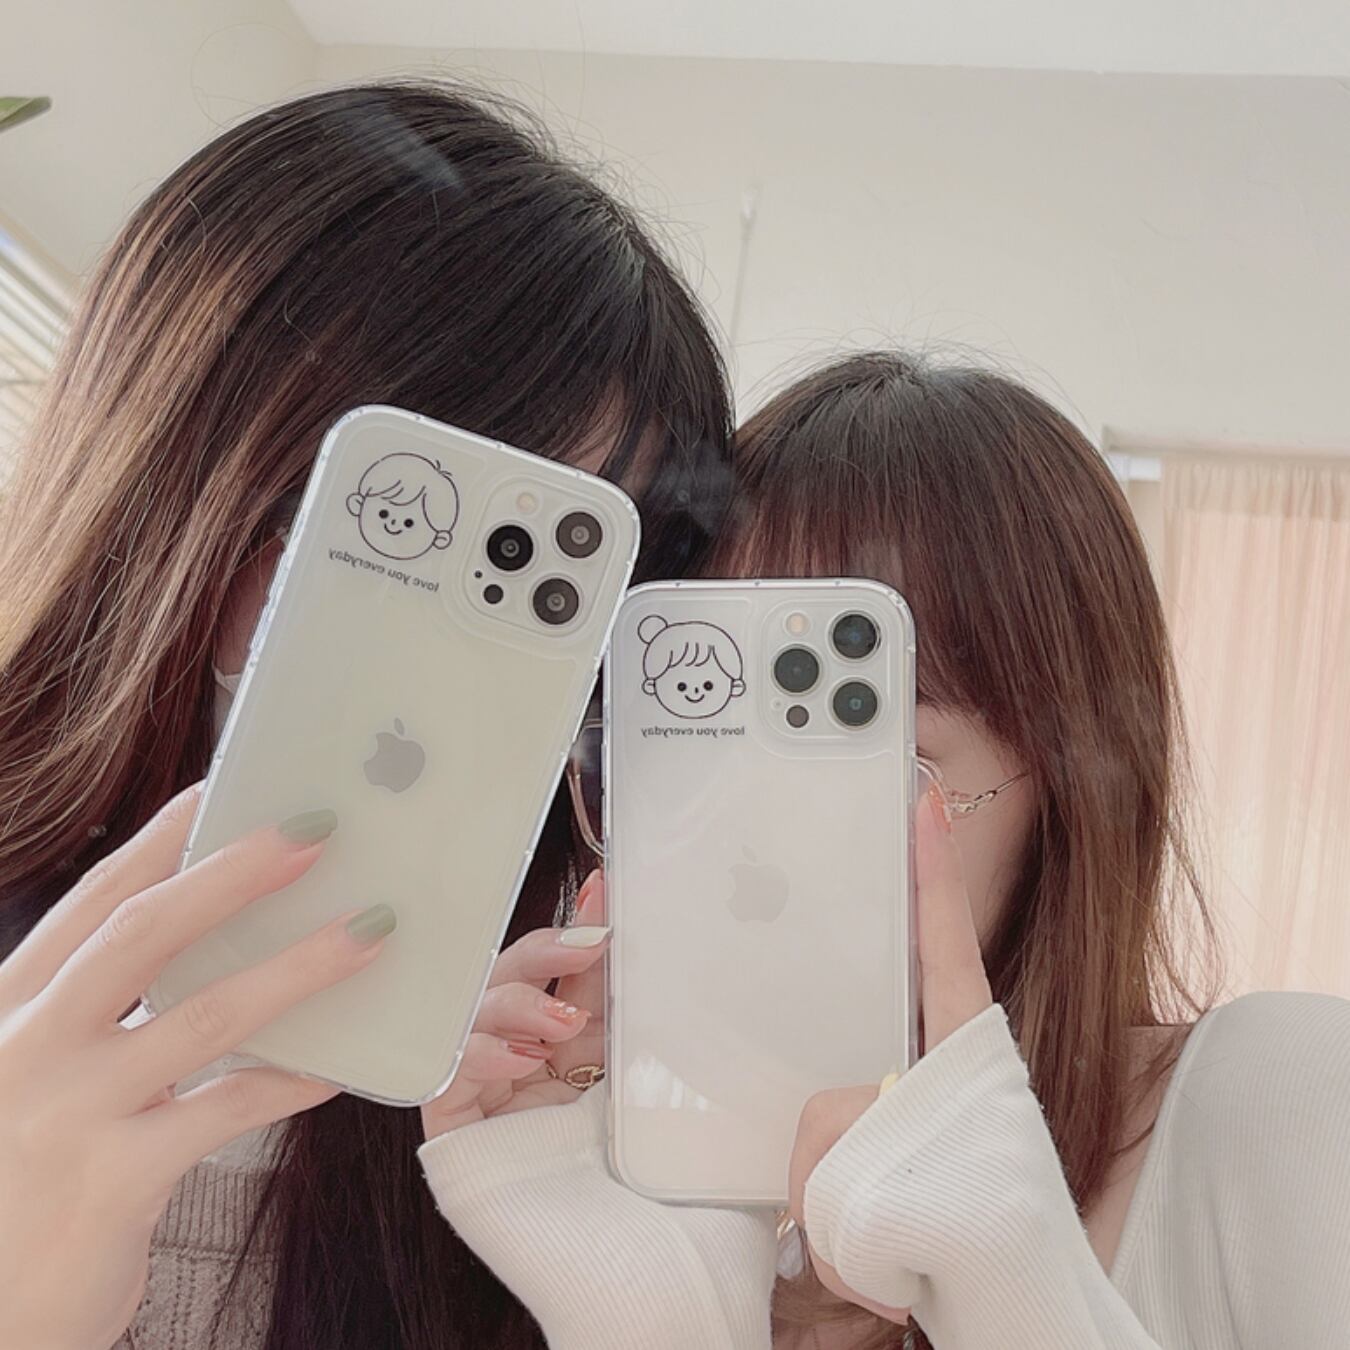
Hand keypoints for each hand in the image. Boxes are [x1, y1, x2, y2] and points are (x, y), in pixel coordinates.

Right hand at [0, 784, 391, 1349]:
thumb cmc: (20, 1187)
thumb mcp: (37, 1084)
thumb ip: (103, 1021)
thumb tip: (222, 953)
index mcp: (6, 1010)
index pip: (93, 905)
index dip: (159, 842)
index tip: (220, 790)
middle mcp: (25, 1048)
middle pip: (143, 933)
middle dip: (234, 872)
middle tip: (316, 828)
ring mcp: (65, 1113)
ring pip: (204, 1014)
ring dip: (298, 965)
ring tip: (370, 928)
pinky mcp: (112, 1180)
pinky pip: (228, 1108)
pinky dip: (293, 1078)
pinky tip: (341, 1062)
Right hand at [421, 869, 607, 1138]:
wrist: (613, 1245)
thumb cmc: (617, 1154)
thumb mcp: (620, 1059)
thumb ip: (610, 995)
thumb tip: (613, 921)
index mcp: (555, 1030)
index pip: (552, 963)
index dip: (573, 926)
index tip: (606, 891)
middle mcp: (513, 1047)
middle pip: (504, 973)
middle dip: (544, 950)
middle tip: (589, 944)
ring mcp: (479, 1081)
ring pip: (471, 1010)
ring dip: (518, 1005)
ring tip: (562, 1024)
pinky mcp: (451, 1120)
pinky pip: (450, 1070)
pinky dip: (484, 1054)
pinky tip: (521, 1059)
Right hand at [787, 785, 993, 1322]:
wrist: (1014, 1314)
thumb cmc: (993, 1232)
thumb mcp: (921, 1169)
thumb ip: (848, 1132)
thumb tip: (811, 1142)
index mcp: (961, 1046)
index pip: (942, 937)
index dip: (929, 866)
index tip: (924, 797)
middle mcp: (928, 1074)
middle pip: (839, 1071)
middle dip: (834, 1137)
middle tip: (864, 1194)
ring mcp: (900, 1124)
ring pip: (818, 1140)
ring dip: (847, 1220)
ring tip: (895, 1262)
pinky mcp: (873, 1171)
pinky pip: (820, 1189)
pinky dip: (843, 1241)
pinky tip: (878, 1274)